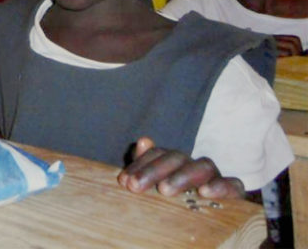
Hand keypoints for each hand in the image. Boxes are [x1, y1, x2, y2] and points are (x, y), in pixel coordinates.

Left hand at [117, 137, 244, 198]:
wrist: (216, 218)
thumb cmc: (178, 200)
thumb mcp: (157, 184)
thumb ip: (146, 164)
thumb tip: (143, 141)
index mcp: (175, 162)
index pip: (158, 153)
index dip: (140, 164)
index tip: (125, 181)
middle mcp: (194, 164)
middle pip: (176, 157)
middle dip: (153, 170)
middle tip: (136, 186)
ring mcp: (214, 176)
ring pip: (203, 165)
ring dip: (182, 176)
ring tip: (164, 190)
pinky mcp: (233, 191)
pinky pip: (233, 184)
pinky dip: (220, 186)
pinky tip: (204, 192)